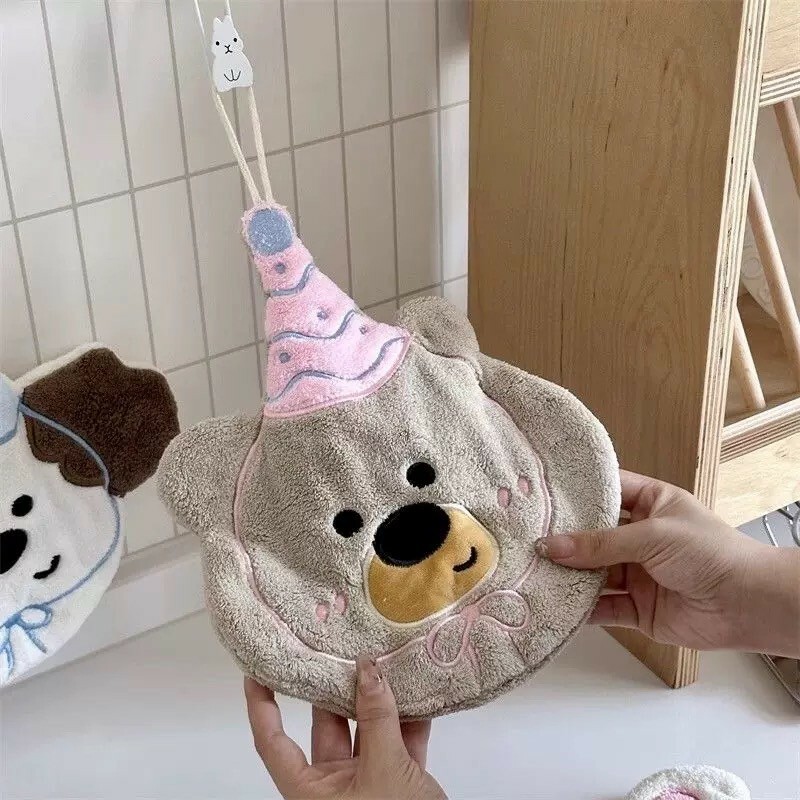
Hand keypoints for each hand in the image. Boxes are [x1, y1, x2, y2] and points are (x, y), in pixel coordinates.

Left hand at [244, 657, 446, 799]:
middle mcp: (334, 784)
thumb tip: (368, 668)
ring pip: (367, 729)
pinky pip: (401, 740)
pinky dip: (410, 718)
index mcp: (310, 791)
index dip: (262, 706)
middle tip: (340, 646)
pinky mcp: (400, 781)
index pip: (273, 742)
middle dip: (335, 687)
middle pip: (326, 725)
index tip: (256, 670)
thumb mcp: (384, 771)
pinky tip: (418, 688)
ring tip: (382, 659)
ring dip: (379, 699)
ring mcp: (368, 781)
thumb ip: (377, 719)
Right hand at [536, 470, 799, 656]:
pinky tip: (553, 604)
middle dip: (563, 538)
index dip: (576, 493)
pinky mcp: (637, 607)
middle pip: (592, 536)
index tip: (540, 493)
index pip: (607, 491)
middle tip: (523, 535)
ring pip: (592, 573)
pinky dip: (580, 608)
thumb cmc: (710, 553)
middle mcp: (641, 537)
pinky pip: (602, 607)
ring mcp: (637, 573)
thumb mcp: (652, 536)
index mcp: (651, 504)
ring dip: (567, 575)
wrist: (748, 605)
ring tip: (529, 570)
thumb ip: (599, 544)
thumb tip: (549, 546)